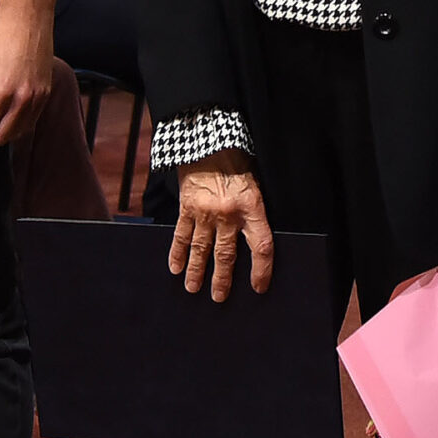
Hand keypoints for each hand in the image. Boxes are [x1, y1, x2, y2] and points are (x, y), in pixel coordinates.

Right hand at [169, 154, 273, 300]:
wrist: (210, 140)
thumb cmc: (238, 162)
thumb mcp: (256, 186)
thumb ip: (254, 213)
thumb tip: (255, 242)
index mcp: (252, 207)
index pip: (261, 246)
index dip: (262, 270)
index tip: (258, 287)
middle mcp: (228, 214)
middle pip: (226, 255)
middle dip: (223, 279)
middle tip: (219, 298)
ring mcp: (205, 212)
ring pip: (201, 249)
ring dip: (198, 272)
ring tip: (194, 289)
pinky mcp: (187, 207)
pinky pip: (181, 235)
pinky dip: (178, 253)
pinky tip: (175, 268)